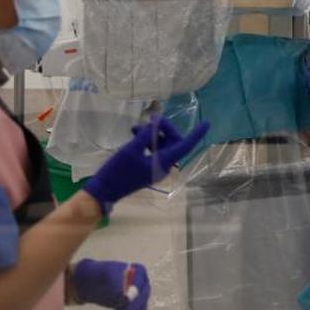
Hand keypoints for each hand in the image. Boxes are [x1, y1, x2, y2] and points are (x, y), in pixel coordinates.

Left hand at [70, 260, 150, 309]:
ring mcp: (141, 293)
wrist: (96, 283)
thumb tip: (122, 295)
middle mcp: (143, 282)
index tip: (124, 299)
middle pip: (144, 295)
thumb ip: (115, 281)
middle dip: (133, 305)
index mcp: (138, 270)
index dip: (134, 292)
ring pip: (142, 305)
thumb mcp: (106, 274)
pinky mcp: (137, 303)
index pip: (140, 282)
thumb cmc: (101, 275)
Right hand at [83, 117, 208, 211]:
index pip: (185, 146)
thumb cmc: (117, 171)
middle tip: (151, 118)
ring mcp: (155, 168)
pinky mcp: (146, 168)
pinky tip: (134, 134)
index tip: (206, 123)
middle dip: (164, 128)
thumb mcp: (130, 150)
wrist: (103, 191)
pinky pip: (153, 151)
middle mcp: (163, 166)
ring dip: (152, 134)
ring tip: (134, 128)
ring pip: (161, 145)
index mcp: (164, 163)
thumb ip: (144, 136)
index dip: (196, 134)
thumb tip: (154, 124)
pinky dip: (146, 141)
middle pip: (173, 142)